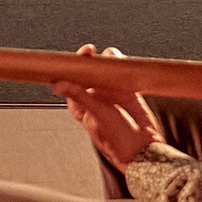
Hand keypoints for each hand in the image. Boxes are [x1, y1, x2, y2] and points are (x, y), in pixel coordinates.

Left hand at [52, 45, 158, 168]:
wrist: (145, 150)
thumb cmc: (117, 140)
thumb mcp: (97, 115)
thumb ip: (79, 97)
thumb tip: (56, 84)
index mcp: (81, 105)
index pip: (73, 80)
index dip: (75, 65)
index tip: (82, 54)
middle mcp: (95, 99)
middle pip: (89, 72)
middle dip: (91, 60)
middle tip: (93, 51)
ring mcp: (112, 95)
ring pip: (107, 71)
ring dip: (109, 62)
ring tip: (112, 58)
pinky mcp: (129, 93)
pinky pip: (124, 75)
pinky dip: (124, 67)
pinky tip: (124, 64)